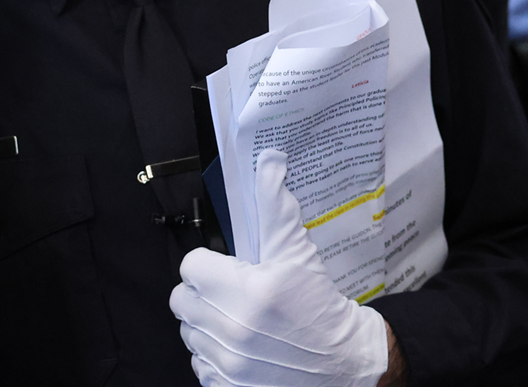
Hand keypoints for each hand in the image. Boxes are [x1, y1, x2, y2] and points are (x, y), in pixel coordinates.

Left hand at [170, 149, 390, 386]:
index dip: (209, 263)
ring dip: (207, 323)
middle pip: (182, 299)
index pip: (191, 265)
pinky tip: (240, 347)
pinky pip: (199, 364)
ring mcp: (229, 365)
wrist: (345, 365)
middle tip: (231, 292)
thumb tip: (268, 162)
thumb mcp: (298, 253)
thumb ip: (275, 208)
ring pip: (189, 331)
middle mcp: (234, 331)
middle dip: (203, 291)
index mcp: (248, 293)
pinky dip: (214, 355)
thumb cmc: (320, 307)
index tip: (229, 268)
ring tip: (238, 319)